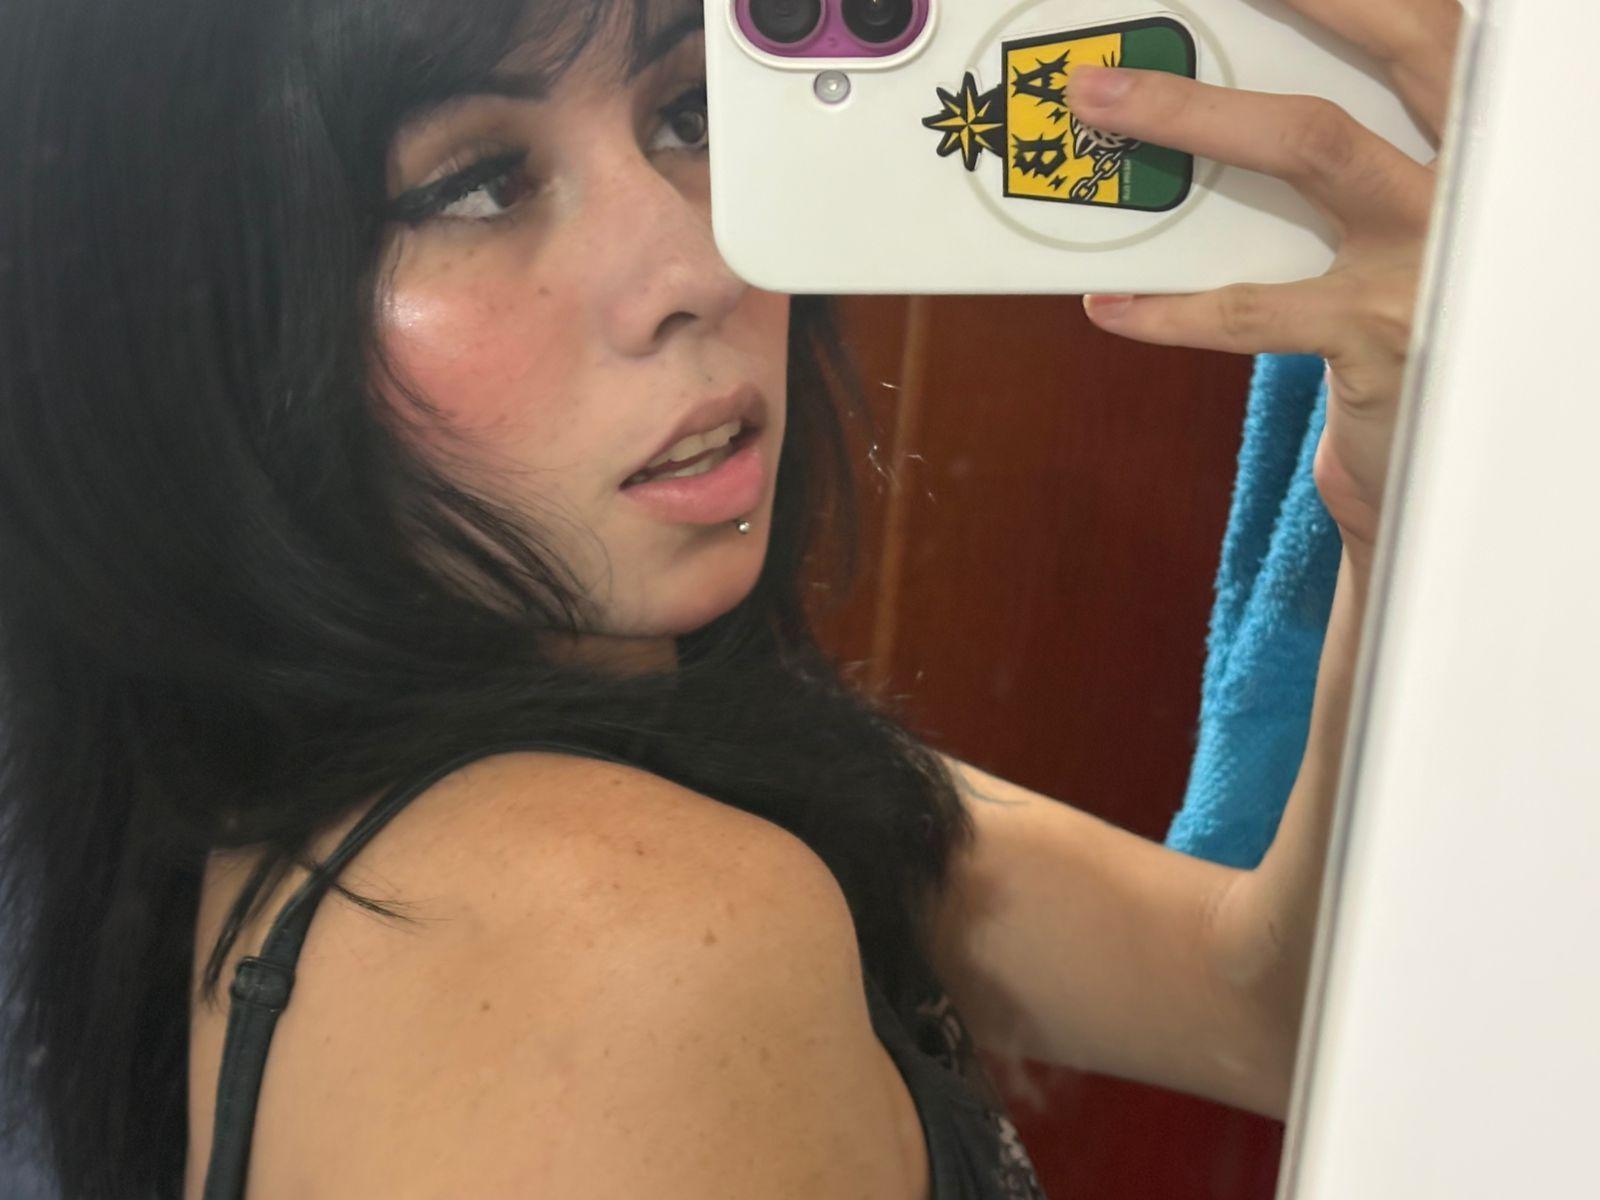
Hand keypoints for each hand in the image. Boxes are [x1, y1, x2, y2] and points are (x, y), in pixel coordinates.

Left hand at [1069, 0, 1462, 559]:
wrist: (1439, 464)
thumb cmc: (1398, 328)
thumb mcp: (1392, 238)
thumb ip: (1339, 174)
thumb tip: (1206, 108)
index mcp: (1475, 145)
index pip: (1438, 34)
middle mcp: (1468, 183)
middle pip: (1398, 52)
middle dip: (1300, 1)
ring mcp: (1428, 255)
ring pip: (1314, 149)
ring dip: (1194, 115)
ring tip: (1100, 106)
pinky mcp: (1379, 336)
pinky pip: (1254, 309)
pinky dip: (1170, 309)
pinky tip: (1108, 306)